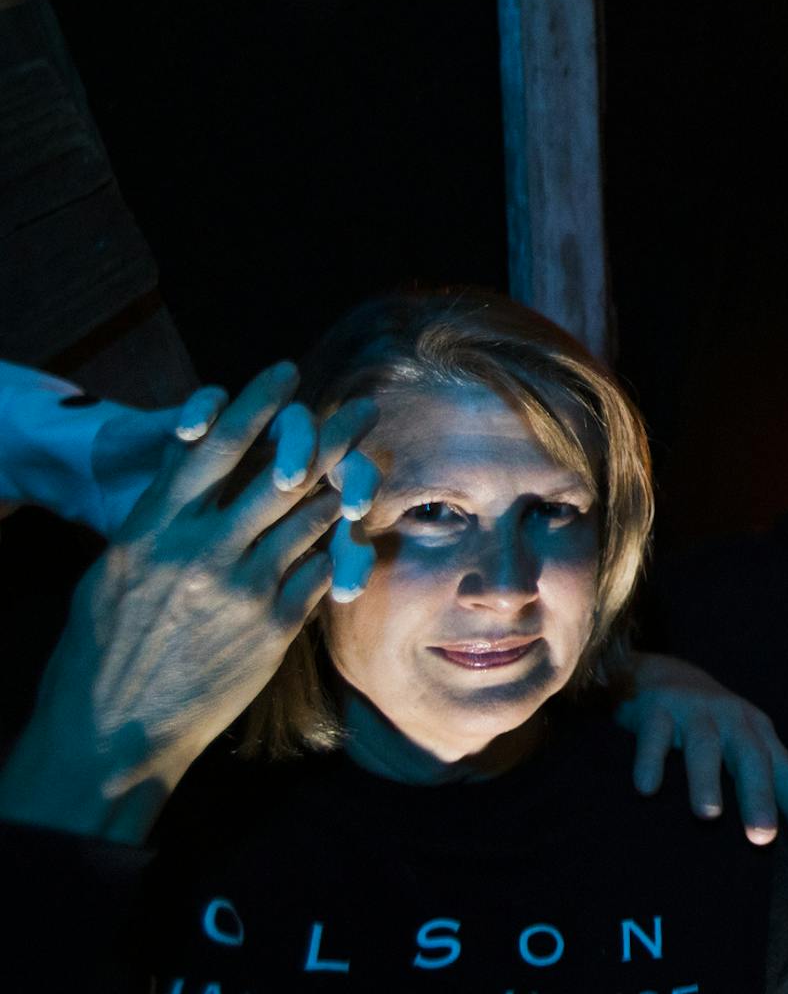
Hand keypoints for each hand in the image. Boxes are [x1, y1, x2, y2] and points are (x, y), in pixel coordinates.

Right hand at [0, 363, 377, 842]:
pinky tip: (355, 536)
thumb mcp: (110, 573)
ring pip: (313, 519)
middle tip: (362, 406)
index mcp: (152, 527)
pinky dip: (339, 552)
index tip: (286, 373)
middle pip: (281, 474)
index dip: (254, 404)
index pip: (212, 448)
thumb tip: (187, 487)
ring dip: (345, 488)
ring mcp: (241, 587)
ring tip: (368, 461)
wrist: (110, 733)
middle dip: (329, 437)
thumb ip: (154, 525)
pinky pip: (320, 571)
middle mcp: (201, 550)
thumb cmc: (99, 651)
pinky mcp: (272, 625)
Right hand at [617, 652, 787, 851]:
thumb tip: (772, 845)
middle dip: (759, 796)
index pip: (786, 772)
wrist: (662, 676)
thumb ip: (752, 783)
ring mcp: (696, 712)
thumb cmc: (708, 728)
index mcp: (759, 733)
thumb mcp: (737, 747)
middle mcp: (733, 720)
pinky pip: (655, 736)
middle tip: (761, 836)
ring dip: (707, 779)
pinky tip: (646, 789)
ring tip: (709, 815)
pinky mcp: (658, 709)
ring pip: (705, 745)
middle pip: (752, 757)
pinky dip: (651, 761)